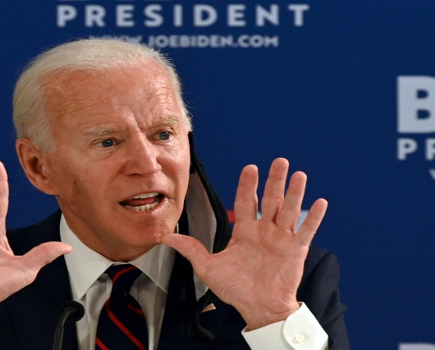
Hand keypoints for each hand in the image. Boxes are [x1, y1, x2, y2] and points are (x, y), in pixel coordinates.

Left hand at [163, 158, 326, 329]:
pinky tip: (319, 202)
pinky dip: (313, 217)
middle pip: (270, 200)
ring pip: (289, 210)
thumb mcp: (208, 267)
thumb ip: (190, 249)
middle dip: (274, 180)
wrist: (258, 308)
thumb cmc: (236, 289)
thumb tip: (167, 237)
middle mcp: (264, 231)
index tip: (250, 168)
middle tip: (279, 161)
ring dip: (295, 192)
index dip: (248, 185)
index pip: (246, 202)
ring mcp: (281, 239)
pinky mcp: (296, 250)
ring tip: (299, 175)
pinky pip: (306, 231)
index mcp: (244, 231)